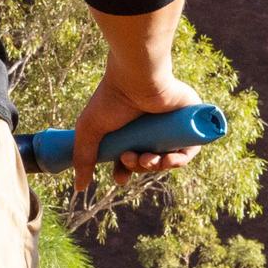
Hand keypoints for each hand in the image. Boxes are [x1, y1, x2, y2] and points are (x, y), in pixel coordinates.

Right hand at [70, 68, 204, 190]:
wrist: (136, 78)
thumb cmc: (111, 99)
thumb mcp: (90, 131)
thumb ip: (83, 159)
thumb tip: (78, 189)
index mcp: (130, 129)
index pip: (130, 158)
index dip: (126, 172)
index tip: (120, 179)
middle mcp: (151, 128)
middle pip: (148, 160)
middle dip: (138, 168)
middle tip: (129, 159)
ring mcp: (170, 126)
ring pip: (167, 158)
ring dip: (155, 167)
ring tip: (147, 160)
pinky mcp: (189, 122)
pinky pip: (189, 150)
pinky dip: (179, 161)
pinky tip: (166, 161)